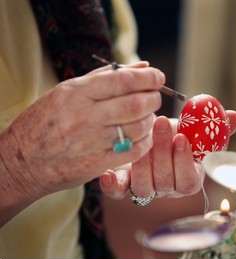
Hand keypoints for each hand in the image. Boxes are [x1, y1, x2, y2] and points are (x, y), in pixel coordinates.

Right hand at [0, 62, 164, 199]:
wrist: (23, 161)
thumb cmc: (45, 121)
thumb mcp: (67, 91)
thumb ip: (106, 77)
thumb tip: (142, 66)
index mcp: (76, 93)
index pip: (123, 80)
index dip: (148, 77)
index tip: (158, 77)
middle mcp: (85, 116)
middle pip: (136, 104)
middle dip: (153, 98)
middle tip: (155, 97)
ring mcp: (92, 141)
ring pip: (138, 127)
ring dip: (150, 119)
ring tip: (147, 115)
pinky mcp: (98, 163)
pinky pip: (134, 150)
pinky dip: (146, 140)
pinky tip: (143, 135)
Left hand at [100, 110, 235, 199]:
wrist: (150, 136)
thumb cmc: (176, 134)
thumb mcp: (196, 129)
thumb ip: (215, 127)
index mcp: (187, 179)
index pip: (189, 181)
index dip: (186, 162)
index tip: (183, 137)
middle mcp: (166, 189)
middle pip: (165, 181)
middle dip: (163, 152)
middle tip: (161, 124)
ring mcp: (144, 189)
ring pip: (143, 186)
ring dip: (143, 162)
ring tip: (142, 135)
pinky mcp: (123, 185)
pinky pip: (117, 192)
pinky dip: (112, 185)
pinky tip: (107, 174)